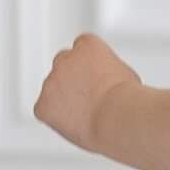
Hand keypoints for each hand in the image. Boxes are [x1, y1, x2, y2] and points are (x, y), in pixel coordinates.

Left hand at [33, 33, 140, 152]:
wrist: (116, 117)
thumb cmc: (127, 98)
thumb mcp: (124, 72)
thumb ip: (104, 70)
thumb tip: (102, 81)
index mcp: (87, 45)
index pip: (81, 48)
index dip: (89, 65)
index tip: (96, 78)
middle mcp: (64, 59)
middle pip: (63, 65)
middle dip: (72, 79)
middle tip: (89, 97)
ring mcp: (50, 81)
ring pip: (53, 89)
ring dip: (64, 99)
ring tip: (88, 115)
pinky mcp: (42, 104)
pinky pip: (44, 110)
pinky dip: (55, 118)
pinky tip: (75, 123)